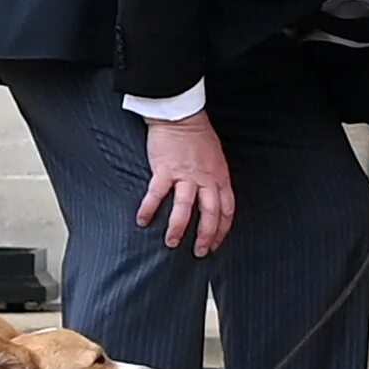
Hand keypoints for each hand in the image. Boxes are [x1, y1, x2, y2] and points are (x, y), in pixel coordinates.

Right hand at [138, 113, 235, 256]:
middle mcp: (206, 179)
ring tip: (171, 242)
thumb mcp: (217, 159)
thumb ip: (216, 180)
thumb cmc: (199, 136)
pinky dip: (149, 209)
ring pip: (185, 208)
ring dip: (178, 228)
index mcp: (220, 177)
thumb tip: (214, 199)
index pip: (226, 209)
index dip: (222, 229)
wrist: (181, 116)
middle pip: (210, 213)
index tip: (216, 243)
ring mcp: (185, 175)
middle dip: (206, 236)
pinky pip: (157, 194)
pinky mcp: (165, 169)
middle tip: (199, 252)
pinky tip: (142, 220)